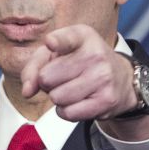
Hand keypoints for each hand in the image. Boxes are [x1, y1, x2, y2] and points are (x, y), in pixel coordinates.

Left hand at [19, 24, 141, 121]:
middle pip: (46, 78)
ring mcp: (103, 78)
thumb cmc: (80, 63)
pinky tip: (77, 100)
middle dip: (47, 82)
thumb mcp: (56, 54)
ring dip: (57, 97)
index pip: (66, 38)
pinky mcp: (106, 100)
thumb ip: (34, 66)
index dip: (56, 42)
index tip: (51, 43)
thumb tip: (27, 91)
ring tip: (71, 88)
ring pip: (57, 97)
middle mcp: (95, 54)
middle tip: (62, 77)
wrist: (121, 79)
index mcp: (82, 36)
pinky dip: (66, 111)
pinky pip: (68, 113)